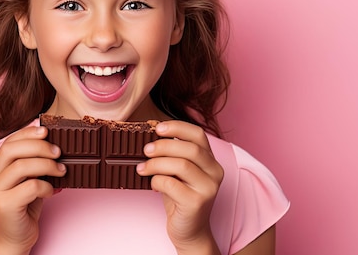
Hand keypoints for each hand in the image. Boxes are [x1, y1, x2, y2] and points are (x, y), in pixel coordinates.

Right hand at [0, 126, 65, 254]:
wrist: (14, 240)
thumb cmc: (23, 209)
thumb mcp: (27, 182)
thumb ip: (33, 164)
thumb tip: (54, 146)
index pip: (8, 142)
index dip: (27, 133)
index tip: (46, 131)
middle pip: (11, 150)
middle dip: (39, 146)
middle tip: (58, 152)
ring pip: (21, 166)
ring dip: (46, 165)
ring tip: (61, 170)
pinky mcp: (4, 205)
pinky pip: (30, 187)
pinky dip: (46, 186)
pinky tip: (51, 192)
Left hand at [137, 121, 222, 254]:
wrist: (189, 230)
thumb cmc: (180, 197)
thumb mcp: (178, 172)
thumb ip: (172, 154)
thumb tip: (150, 133)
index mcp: (210, 160)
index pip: (198, 134)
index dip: (177, 127)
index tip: (157, 127)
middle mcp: (215, 172)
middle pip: (190, 148)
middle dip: (164, 146)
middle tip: (146, 150)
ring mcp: (208, 188)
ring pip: (181, 165)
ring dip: (156, 164)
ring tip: (142, 168)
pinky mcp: (197, 203)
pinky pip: (172, 184)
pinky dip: (157, 181)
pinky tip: (152, 185)